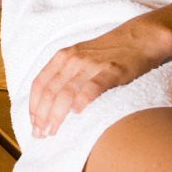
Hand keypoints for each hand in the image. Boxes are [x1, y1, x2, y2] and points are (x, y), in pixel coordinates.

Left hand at [29, 24, 168, 137]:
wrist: (138, 37)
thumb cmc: (107, 52)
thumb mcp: (78, 58)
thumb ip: (64, 75)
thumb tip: (50, 103)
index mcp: (61, 57)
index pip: (39, 84)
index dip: (33, 106)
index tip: (33, 124)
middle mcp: (72, 60)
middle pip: (50, 91)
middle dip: (42, 115)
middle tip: (40, 134)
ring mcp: (91, 65)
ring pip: (67, 92)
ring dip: (57, 114)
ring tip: (52, 131)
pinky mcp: (111, 70)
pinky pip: (93, 86)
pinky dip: (83, 99)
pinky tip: (77, 113)